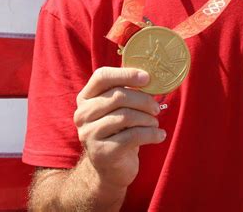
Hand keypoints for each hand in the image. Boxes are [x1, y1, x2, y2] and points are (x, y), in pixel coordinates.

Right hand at [73, 67, 165, 189]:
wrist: (111, 168)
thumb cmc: (119, 130)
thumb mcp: (119, 107)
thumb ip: (127, 90)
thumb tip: (150, 76)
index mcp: (86, 97)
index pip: (102, 76)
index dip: (126, 74)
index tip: (147, 78)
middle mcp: (82, 114)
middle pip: (118, 96)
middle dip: (143, 100)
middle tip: (156, 108)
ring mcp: (89, 134)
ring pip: (126, 116)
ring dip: (148, 119)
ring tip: (155, 123)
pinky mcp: (102, 153)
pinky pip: (133, 136)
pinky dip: (152, 134)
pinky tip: (160, 135)